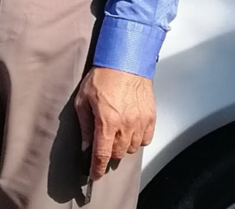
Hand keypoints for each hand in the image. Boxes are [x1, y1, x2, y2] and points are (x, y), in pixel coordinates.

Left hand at [74, 66, 155, 180]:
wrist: (125, 60)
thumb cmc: (104, 75)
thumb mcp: (84, 98)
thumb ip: (85, 123)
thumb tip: (86, 142)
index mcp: (107, 121)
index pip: (102, 155)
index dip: (97, 168)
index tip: (94, 174)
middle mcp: (125, 125)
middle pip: (118, 154)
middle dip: (109, 152)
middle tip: (104, 142)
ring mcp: (140, 122)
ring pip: (132, 148)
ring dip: (123, 145)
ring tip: (117, 131)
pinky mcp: (150, 117)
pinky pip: (146, 139)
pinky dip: (138, 139)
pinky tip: (131, 128)